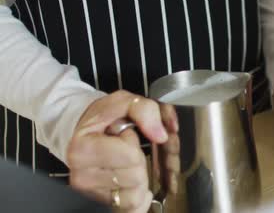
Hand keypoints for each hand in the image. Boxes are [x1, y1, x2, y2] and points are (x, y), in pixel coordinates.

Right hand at [67, 90, 168, 212]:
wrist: (86, 132)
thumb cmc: (104, 119)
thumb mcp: (124, 102)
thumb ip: (146, 111)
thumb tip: (161, 134)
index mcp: (83, 149)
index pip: (129, 155)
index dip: (133, 142)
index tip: (123, 135)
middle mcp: (81, 176)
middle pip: (135, 177)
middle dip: (141, 161)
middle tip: (130, 151)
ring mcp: (90, 195)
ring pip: (135, 196)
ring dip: (141, 179)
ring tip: (129, 165)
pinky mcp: (100, 205)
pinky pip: (133, 209)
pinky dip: (140, 197)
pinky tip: (133, 184)